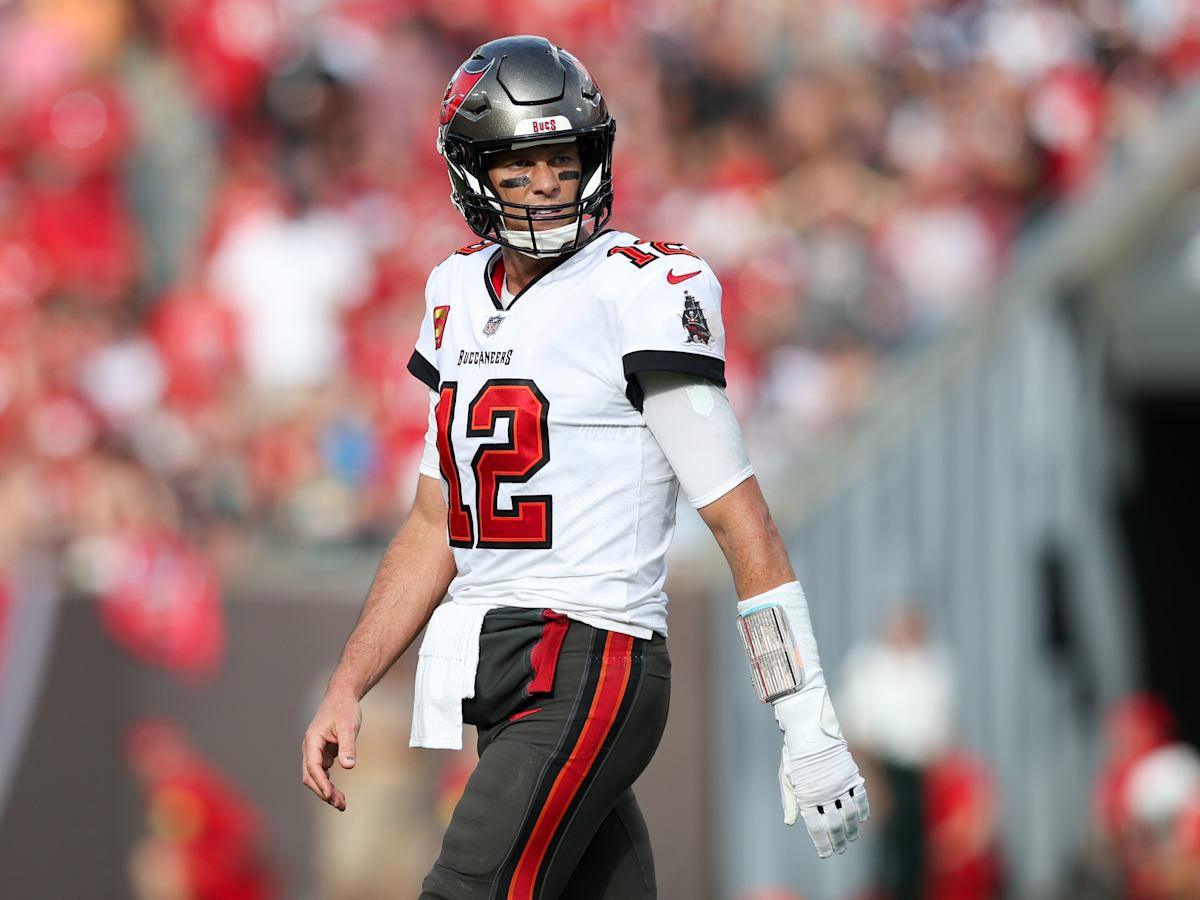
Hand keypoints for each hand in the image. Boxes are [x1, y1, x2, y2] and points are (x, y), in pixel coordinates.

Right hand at [301, 688, 361, 810]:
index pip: (313, 767)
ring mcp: (315, 751)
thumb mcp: (349, 726)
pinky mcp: (322, 753)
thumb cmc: (345, 709)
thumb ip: (347, 746)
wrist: (342, 696)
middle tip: (340, 804)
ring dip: (326, 790)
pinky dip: (328, 783)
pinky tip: (337, 793)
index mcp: (312, 740)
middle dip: (324, 792)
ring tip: (341, 804)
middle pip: (311, 776)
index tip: (330, 796)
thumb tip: (348, 766)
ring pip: (316, 776)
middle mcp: (310, 747)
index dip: (321, 783)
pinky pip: (322, 772)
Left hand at [774, 683, 869, 857]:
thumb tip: (791, 823)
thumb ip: (791, 801)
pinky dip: (863, 810)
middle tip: (840, 850)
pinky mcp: (851, 776)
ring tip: (851, 839)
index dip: (822, 843)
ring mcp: (840, 785)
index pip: (816, 828)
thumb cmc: (795, 755)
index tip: (826, 854)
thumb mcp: (787, 777)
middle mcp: (825, 793)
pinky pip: (861, 798)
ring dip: (851, 830)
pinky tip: (863, 820)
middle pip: (834, 825)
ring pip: (849, 815)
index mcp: (807, 796)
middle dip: (838, 841)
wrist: (810, 729)